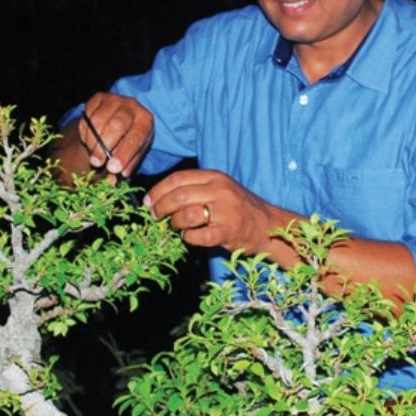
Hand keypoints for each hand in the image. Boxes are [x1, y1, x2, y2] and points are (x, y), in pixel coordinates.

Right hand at [78, 92, 152, 179]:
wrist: (121, 120)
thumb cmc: (129, 141)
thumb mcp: (132, 154)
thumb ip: (124, 167)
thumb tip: (112, 182)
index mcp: (146, 121)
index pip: (135, 138)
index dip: (124, 154)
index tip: (113, 169)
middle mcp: (132, 106)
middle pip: (116, 125)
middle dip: (104, 146)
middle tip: (96, 163)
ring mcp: (114, 99)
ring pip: (98, 120)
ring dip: (92, 141)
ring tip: (93, 154)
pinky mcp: (98, 97)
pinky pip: (87, 115)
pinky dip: (85, 131)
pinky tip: (90, 139)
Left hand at [144, 169, 279, 251]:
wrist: (267, 225)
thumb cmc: (237, 208)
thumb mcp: (219, 189)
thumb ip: (195, 188)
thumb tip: (160, 197)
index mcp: (215, 177)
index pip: (178, 178)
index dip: (158, 190)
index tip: (148, 202)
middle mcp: (220, 190)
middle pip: (179, 195)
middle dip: (161, 207)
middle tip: (155, 216)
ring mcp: (225, 211)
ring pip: (186, 215)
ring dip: (174, 223)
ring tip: (175, 227)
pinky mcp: (228, 231)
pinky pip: (198, 236)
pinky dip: (188, 238)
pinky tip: (189, 237)